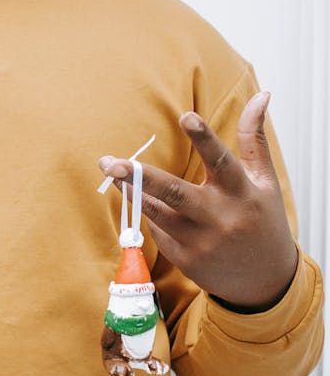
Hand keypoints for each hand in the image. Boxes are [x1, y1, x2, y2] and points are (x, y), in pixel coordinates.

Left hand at [98, 92, 297, 310]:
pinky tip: (150, 204)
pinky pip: (158, 231)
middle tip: (109, 162)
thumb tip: (262, 94)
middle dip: (140, 177)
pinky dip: (151, 215)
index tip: (186, 116)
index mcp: (241, 193)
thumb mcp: (264, 180)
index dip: (204, 138)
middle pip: (175, 193)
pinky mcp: (185, 260)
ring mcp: (200, 242)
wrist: (265, 281)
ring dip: (131, 192)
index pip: (221, 161)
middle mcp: (219, 218)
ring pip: (156, 213)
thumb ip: (253, 138)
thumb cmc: (262, 220)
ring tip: (110, 173)